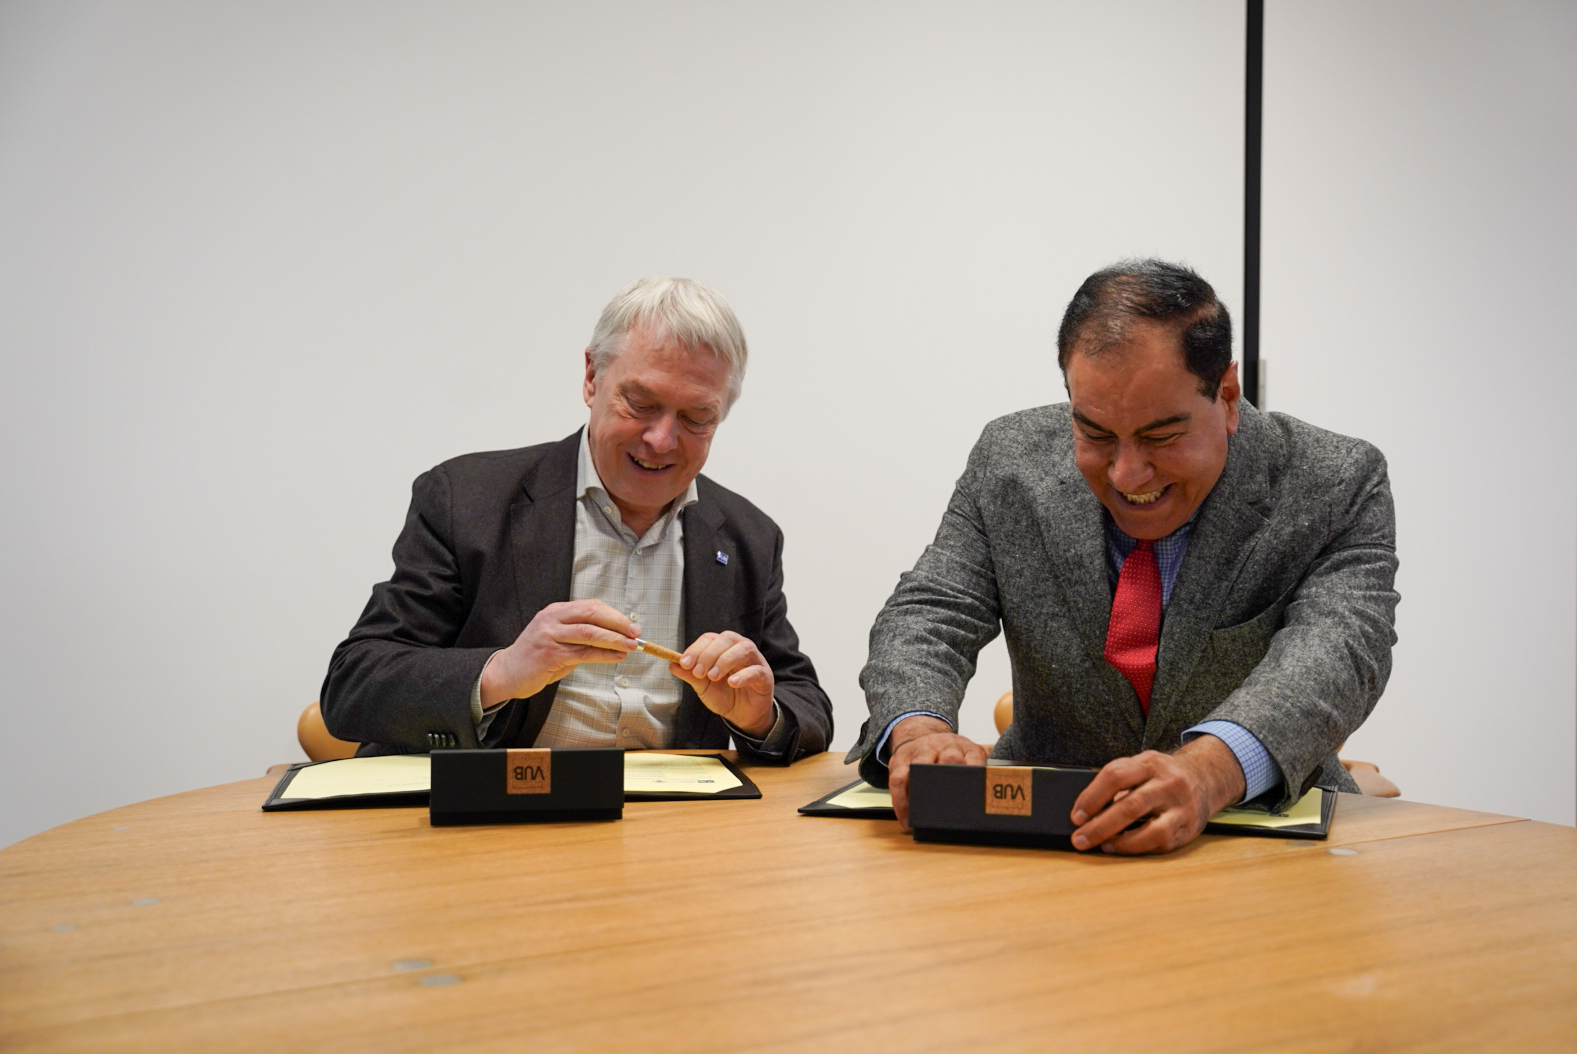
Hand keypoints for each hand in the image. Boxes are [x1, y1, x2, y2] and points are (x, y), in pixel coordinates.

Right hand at [480, 600, 638, 707]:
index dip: (614, 614)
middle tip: (635, 633)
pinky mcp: (549, 655)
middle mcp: (552, 619)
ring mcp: (549, 636)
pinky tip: (616, 656)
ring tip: (630, 646)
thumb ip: (580, 635)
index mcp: (555, 611)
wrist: (506, 673)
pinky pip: (583, 653)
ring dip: (614, 639)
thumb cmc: (536, 657)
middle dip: (618, 623)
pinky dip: (604, 654)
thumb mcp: (558, 638)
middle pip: (592, 614)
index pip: (591, 606)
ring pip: (589, 633)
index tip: (631, 625)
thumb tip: (614, 636)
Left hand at [672, 631, 775, 737]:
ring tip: (713, 677)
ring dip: (725, 660)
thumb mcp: (703, 687)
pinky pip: (756, 670)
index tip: (684, 663)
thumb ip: (690, 675)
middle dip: (709, 654)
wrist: (742, 716)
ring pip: (744, 649)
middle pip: (727, 639)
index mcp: (724, 648)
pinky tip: (732, 683)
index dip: (696, 648)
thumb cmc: (725, 696)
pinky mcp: (765, 676)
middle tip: (699, 673)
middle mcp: (740, 649)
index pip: (710, 638)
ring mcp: (755, 661)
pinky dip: (743, 675)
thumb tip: (672, 664)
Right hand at [887, 716, 988, 829]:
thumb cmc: (946, 754)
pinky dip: (901, 801)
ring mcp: (921, 750)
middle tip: (952, 804)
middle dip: (951, 777)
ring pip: (920, 766)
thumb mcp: (966, 756)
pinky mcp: (900, 759)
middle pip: (950, 758)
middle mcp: (943, 745)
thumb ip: (976, 773)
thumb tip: (986, 801)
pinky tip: (906, 817)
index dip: (977, 775)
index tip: (979, 796)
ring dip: (920, 792)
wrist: (920, 732)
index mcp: (965, 747)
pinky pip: (897, 779)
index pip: (975, 759)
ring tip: (921, 816)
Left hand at [1068, 734, 1246, 854]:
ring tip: (1103, 846)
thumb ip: (1116, 780)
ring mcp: (1182, 807)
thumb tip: (1085, 810)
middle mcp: (1169, 783)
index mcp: (1150, 763)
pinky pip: (1163, 844)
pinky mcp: (1190, 828)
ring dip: (1123, 843)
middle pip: (1130, 806)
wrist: (1204, 777)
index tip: (1076, 816)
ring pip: (1153, 831)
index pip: (1115, 776)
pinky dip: (1139, 849)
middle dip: (1100, 827)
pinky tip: (1123, 848)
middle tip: (1080, 839)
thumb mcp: (1140, 765)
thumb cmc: (1160, 774)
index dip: (1091, 797)